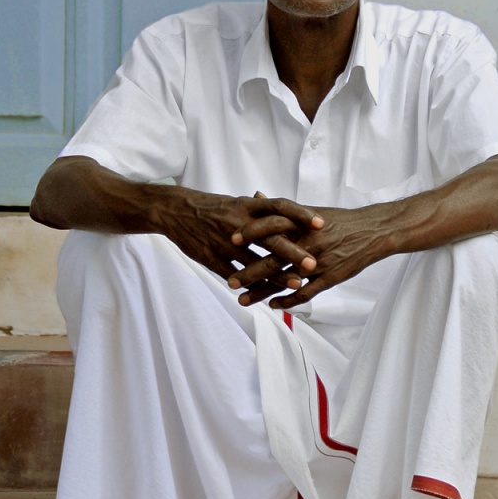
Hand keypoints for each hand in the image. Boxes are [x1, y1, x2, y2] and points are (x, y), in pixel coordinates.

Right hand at [162, 188, 323, 283]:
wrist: (176, 212)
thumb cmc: (211, 208)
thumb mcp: (236, 203)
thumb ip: (259, 207)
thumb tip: (280, 207)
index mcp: (247, 206)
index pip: (279, 207)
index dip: (301, 214)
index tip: (321, 223)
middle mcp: (239, 224)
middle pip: (271, 238)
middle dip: (294, 252)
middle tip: (314, 264)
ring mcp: (226, 243)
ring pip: (255, 262)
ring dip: (278, 275)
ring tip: (298, 284)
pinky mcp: (213, 258)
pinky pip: (235, 275)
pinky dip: (252, 286)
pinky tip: (268, 295)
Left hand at [228, 203, 391, 306]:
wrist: (372, 231)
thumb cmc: (338, 220)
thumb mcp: (309, 211)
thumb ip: (281, 209)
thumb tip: (256, 196)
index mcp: (302, 224)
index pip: (271, 227)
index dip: (251, 233)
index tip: (231, 240)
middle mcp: (308, 242)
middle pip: (274, 259)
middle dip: (249, 272)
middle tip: (230, 281)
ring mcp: (319, 262)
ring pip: (286, 280)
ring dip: (263, 292)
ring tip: (243, 300)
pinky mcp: (330, 277)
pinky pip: (306, 293)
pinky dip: (288, 300)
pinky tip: (274, 305)